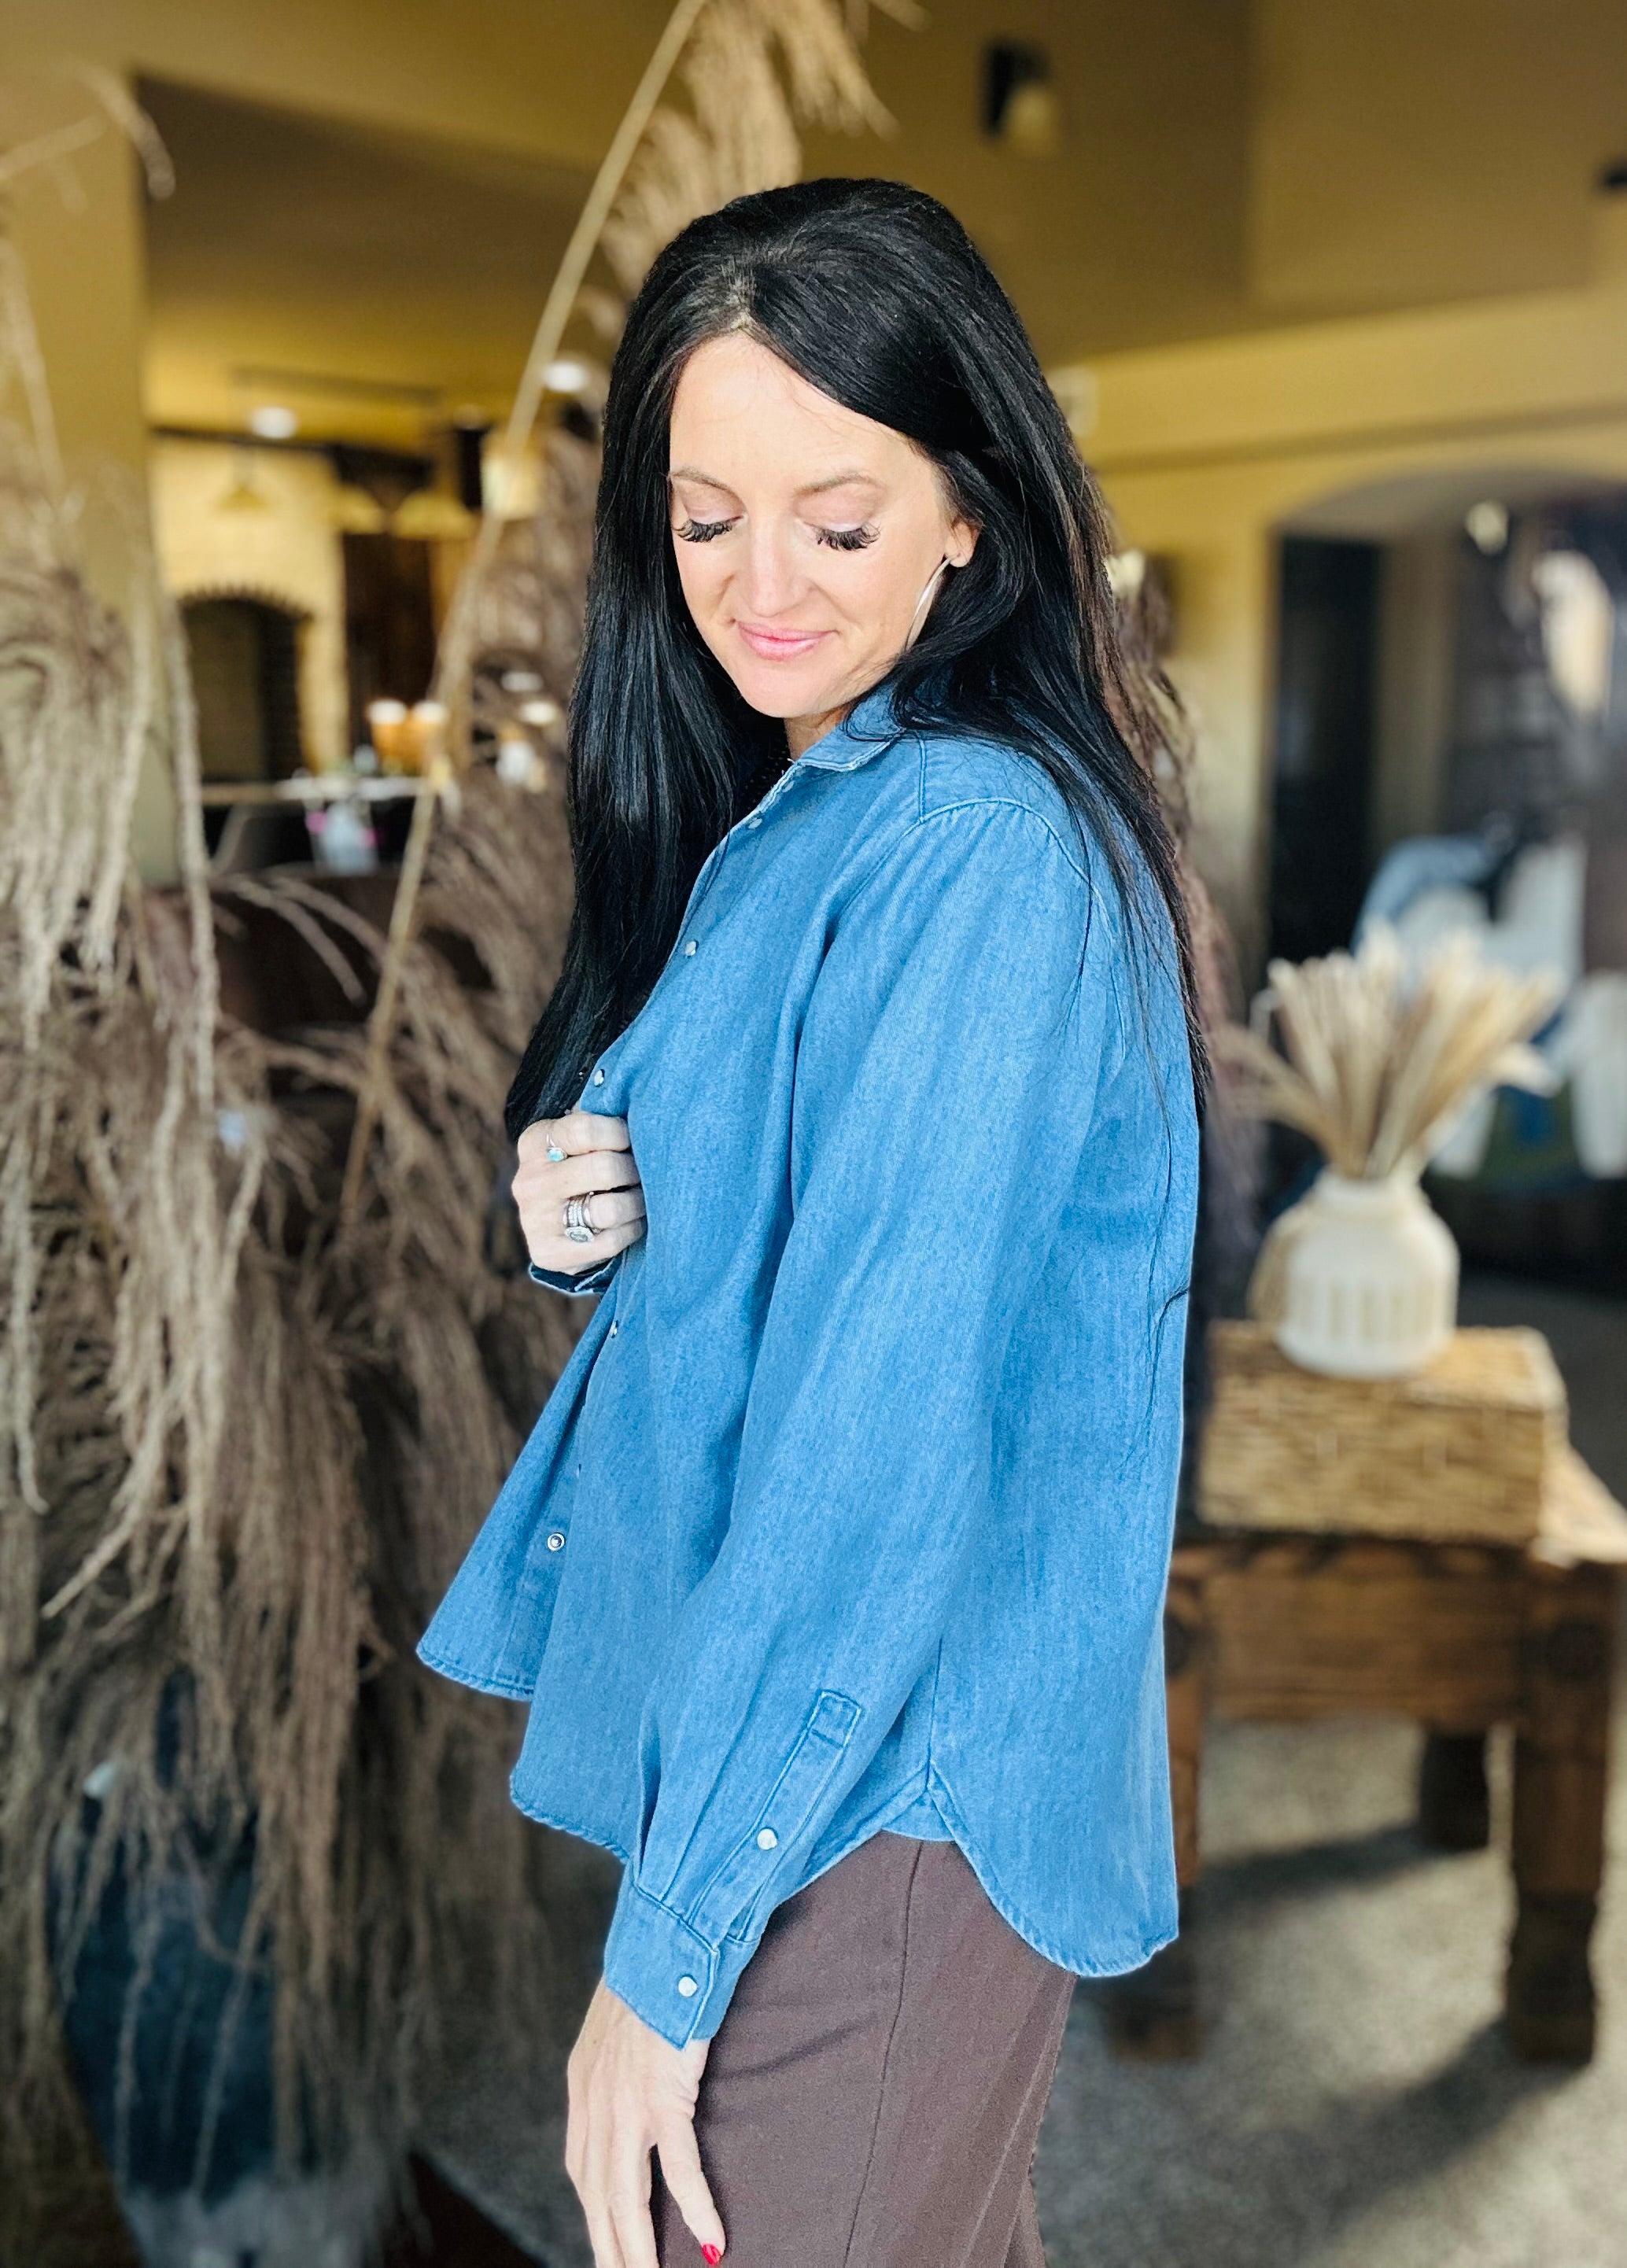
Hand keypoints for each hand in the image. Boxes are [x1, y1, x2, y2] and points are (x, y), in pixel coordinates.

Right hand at [514, 1112, 645, 1277]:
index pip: (584, 1127)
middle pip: (604, 1168)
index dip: (619, 1132)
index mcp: (535, 1142)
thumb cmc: (581, 1169)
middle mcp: (530, 1180)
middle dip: (634, 1171)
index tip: (632, 1140)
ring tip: (641, 1199)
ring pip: (609, 1209)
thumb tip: (639, 1097)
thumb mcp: (579, 1141)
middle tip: (644, 1173)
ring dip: (637, 1203)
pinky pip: (609, 1242)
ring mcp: (535, 1219)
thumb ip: (599, 1120)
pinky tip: (631, 1223)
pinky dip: (630, 1231)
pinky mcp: (548, 1253)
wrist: (557, 1227)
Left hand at [566, 1978, 725, 2267]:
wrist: (669, 1934)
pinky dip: (695, 2208)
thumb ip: (619, 2061)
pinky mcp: (661, 2095)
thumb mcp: (619, 2023)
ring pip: (626, 2198)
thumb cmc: (656, 1969)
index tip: (610, 2241)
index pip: (582, 2169)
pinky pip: (679, 2168)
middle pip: (597, 2198)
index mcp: (582, 2084)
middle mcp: (594, 2101)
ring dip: (640, 2249)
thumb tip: (636, 2079)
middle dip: (611, 2248)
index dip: (595, 2213)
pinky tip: (712, 2240)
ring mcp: (624, 2102)